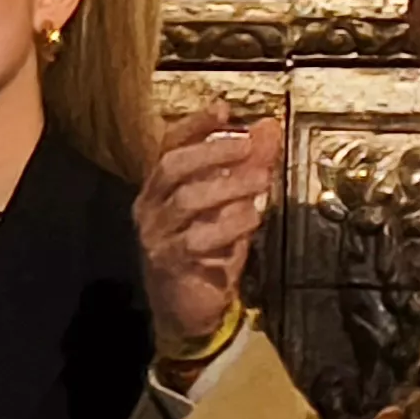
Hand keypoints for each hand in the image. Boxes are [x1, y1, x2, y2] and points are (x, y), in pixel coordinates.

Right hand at [135, 106, 284, 357]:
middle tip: (248, 147)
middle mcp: (151, 207)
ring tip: (261, 182)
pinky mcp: (169, 263)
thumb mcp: (232, 204)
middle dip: (212, 152)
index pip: (169, 145)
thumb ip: (248, 166)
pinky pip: (196, 239)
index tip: (223, 109)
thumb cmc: (207, 253)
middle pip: (171, 166)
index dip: (194, 125)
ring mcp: (156, 235)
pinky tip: (252, 217)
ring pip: (186, 200)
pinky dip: (228, 225)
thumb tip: (268, 128)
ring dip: (228, 187)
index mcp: (161, 188)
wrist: (189, 309)